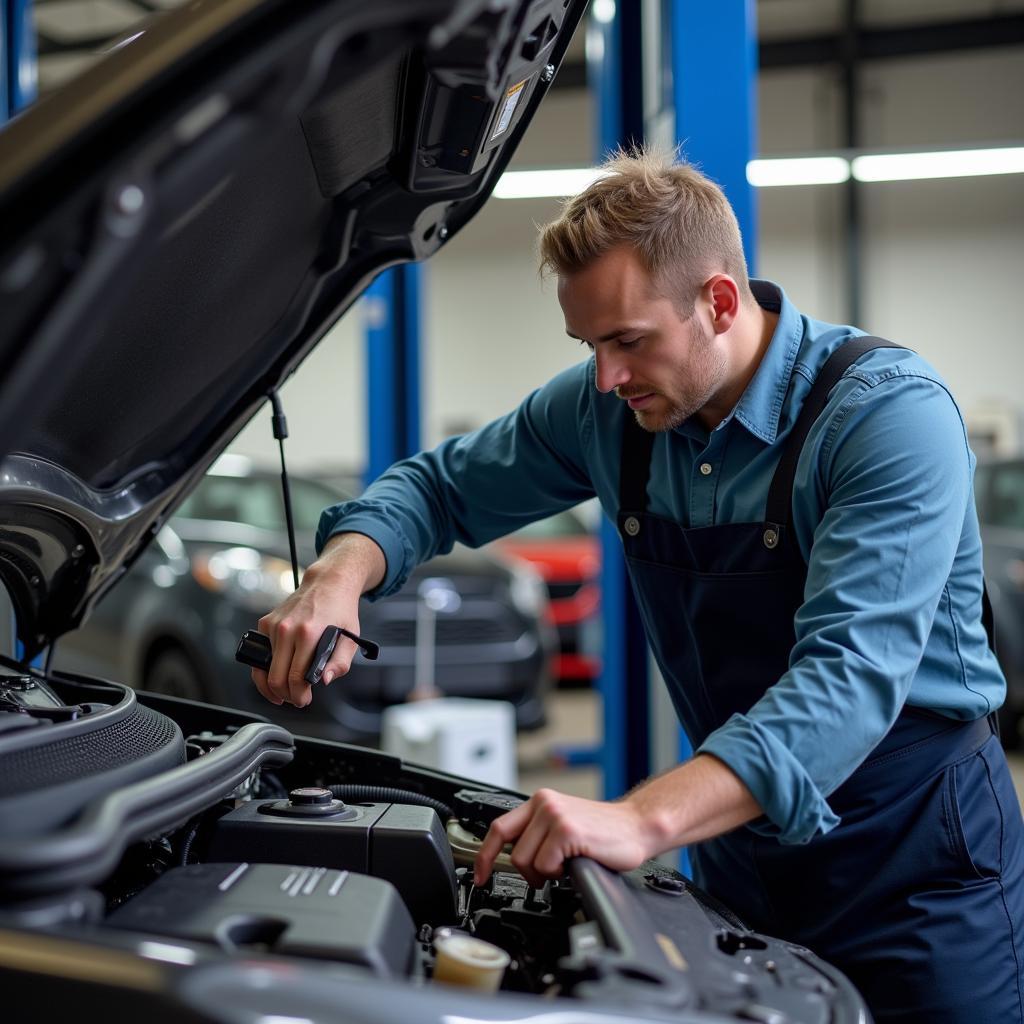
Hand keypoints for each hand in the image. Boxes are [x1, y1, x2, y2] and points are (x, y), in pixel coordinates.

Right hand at [250, 533, 384, 707]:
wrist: (328, 583)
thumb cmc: (340, 610)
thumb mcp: (350, 638)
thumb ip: (340, 663)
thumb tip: (324, 680)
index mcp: (308, 634)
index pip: (295, 677)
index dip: (298, 695)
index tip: (304, 700)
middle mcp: (287, 629)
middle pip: (276, 677)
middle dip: (285, 695)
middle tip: (296, 699)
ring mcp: (274, 625)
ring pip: (264, 668)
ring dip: (274, 684)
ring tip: (285, 691)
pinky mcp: (266, 623)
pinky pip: (262, 653)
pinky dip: (268, 666)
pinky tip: (280, 670)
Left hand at [473, 789, 658, 887]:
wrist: (637, 827)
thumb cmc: (604, 833)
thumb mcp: (563, 825)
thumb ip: (538, 833)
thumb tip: (512, 856)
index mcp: (540, 801)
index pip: (499, 828)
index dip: (485, 855)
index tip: (481, 875)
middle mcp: (544, 803)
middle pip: (513, 852)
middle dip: (528, 873)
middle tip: (548, 874)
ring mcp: (555, 815)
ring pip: (527, 861)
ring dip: (546, 874)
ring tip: (566, 865)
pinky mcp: (567, 830)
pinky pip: (546, 865)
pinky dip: (559, 873)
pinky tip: (575, 863)